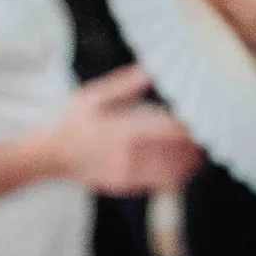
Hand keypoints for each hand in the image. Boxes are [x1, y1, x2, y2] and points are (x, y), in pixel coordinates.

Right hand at [48, 66, 204, 194]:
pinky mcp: (124, 186)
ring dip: (190, 162)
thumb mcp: (92, 96)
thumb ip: (125, 85)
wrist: (48, 158)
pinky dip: (175, 174)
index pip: (171, 130)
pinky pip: (159, 183)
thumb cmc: (69, 124)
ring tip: (197, 151)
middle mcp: (129, 156)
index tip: (205, 117)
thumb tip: (152, 69)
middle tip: (207, 133)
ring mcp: (127, 174)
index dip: (192, 125)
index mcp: (124, 132)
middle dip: (196, 145)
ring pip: (173, 172)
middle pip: (178, 154)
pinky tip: (180, 164)